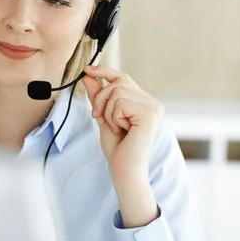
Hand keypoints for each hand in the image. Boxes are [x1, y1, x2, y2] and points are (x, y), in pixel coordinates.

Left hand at [81, 65, 163, 184]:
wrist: (125, 171)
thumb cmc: (117, 149)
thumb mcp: (104, 117)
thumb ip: (98, 96)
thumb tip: (88, 76)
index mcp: (144, 103)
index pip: (123, 78)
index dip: (104, 71)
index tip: (86, 69)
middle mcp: (153, 103)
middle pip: (118, 82)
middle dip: (101, 98)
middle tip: (98, 116)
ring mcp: (153, 108)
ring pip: (117, 91)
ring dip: (108, 111)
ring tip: (116, 128)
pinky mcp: (149, 114)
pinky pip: (121, 102)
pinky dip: (114, 117)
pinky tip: (122, 130)